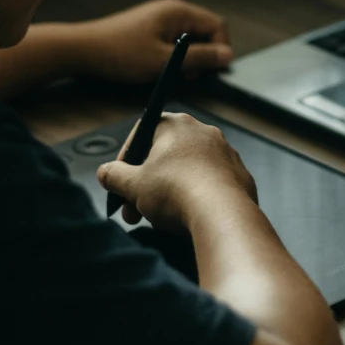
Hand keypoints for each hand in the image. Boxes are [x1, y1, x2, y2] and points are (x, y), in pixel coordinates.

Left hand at [74, 0, 233, 85]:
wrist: (84, 49)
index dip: (220, 49)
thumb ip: (199, 57)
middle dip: (204, 55)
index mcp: (179, 12)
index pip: (218, 25)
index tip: (210, 70)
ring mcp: (162, 18)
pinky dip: (176, 55)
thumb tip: (228, 55)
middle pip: (206, 31)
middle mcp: (173, 10)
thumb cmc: (121, 53)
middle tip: (187, 75)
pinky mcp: (153, 27)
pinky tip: (161, 66)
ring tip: (172, 72)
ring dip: (189, 58)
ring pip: (192, 38)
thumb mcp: (164, 60)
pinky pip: (177, 40)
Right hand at [97, 112, 257, 232]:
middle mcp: (204, 132)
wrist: (223, 213)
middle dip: (146, 183)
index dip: (126, 159)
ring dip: (170, 191)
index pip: (143, 132)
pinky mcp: (239, 174)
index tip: (120, 181)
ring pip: (188, 170)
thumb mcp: (133, 185)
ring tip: (159, 218)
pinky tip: (189, 217)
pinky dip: (197, 197)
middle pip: (165, 156)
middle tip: (134, 210)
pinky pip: (211, 183)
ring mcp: (225, 152)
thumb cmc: (176, 191)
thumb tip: (105, 173)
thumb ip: (114, 176)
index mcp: (176, 125)